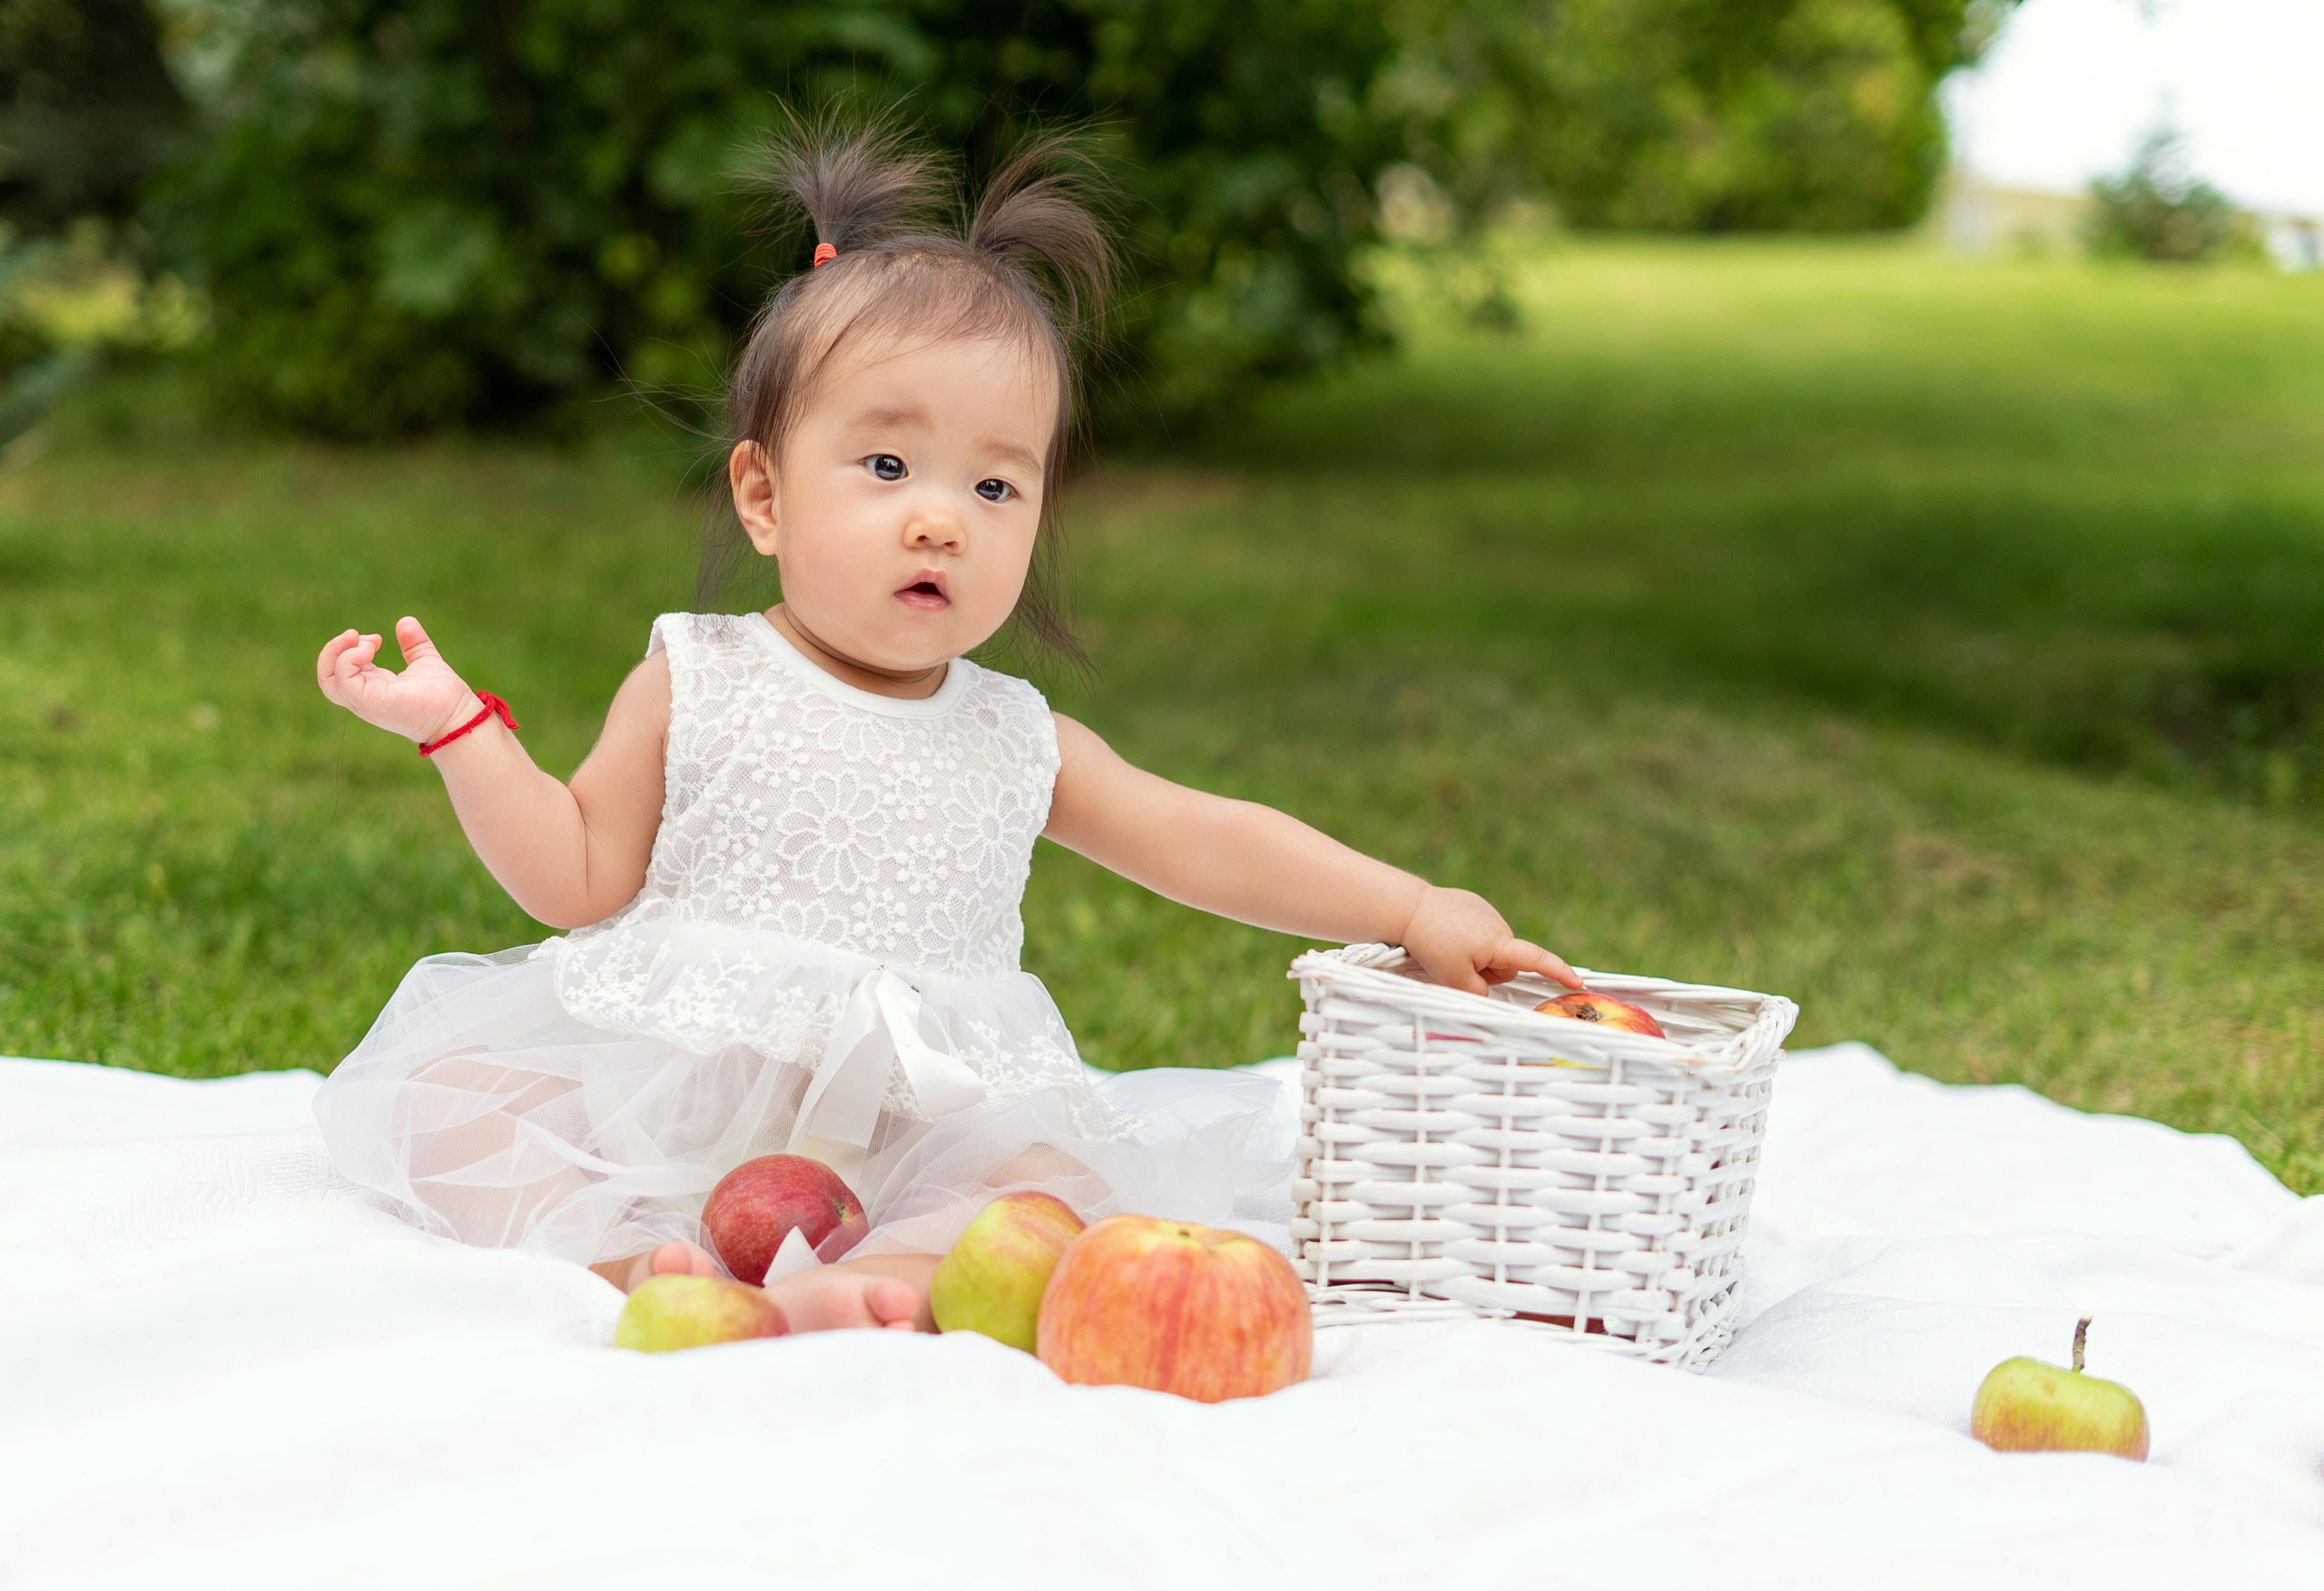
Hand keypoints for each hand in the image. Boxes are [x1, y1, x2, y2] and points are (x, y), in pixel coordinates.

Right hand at [315, 616, 479, 744]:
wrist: (458, 714)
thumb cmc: (444, 695)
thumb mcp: (424, 660)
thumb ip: (413, 643)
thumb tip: (405, 621)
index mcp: (372, 686)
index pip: (340, 670)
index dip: (348, 648)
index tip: (376, 639)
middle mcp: (364, 696)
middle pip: (326, 677)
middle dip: (333, 649)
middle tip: (354, 635)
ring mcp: (365, 702)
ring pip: (328, 680)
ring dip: (338, 653)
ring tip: (366, 642)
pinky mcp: (370, 703)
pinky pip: (343, 681)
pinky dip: (348, 660)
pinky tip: (369, 650)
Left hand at [1399, 885, 1581, 995]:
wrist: (1409, 908)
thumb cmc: (1432, 944)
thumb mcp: (1455, 980)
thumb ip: (1479, 992)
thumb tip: (1488, 990)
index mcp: (1499, 943)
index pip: (1536, 961)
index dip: (1558, 973)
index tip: (1578, 983)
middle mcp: (1498, 925)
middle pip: (1505, 965)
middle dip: (1487, 972)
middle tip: (1457, 968)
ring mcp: (1486, 913)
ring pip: (1490, 951)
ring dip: (1475, 957)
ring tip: (1447, 949)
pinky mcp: (1473, 905)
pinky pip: (1477, 934)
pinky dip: (1466, 941)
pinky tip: (1446, 934)